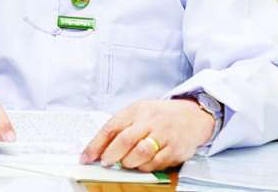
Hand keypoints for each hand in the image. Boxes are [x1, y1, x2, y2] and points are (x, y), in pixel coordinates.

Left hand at [80, 99, 213, 171]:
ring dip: (128, 162)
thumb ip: (121, 127)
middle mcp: (151, 121)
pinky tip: (142, 163)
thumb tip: (98, 148)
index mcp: (137, 110)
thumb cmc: (160, 116)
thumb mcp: (139, 113)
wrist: (192, 116)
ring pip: (140, 153)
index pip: (112, 127)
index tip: (86, 158)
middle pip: (125, 140)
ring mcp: (164, 135)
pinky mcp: (175, 149)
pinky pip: (154, 164)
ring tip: (125, 163)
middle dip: (111, 155)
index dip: (96, 144)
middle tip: (105, 162)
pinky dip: (144, 167)